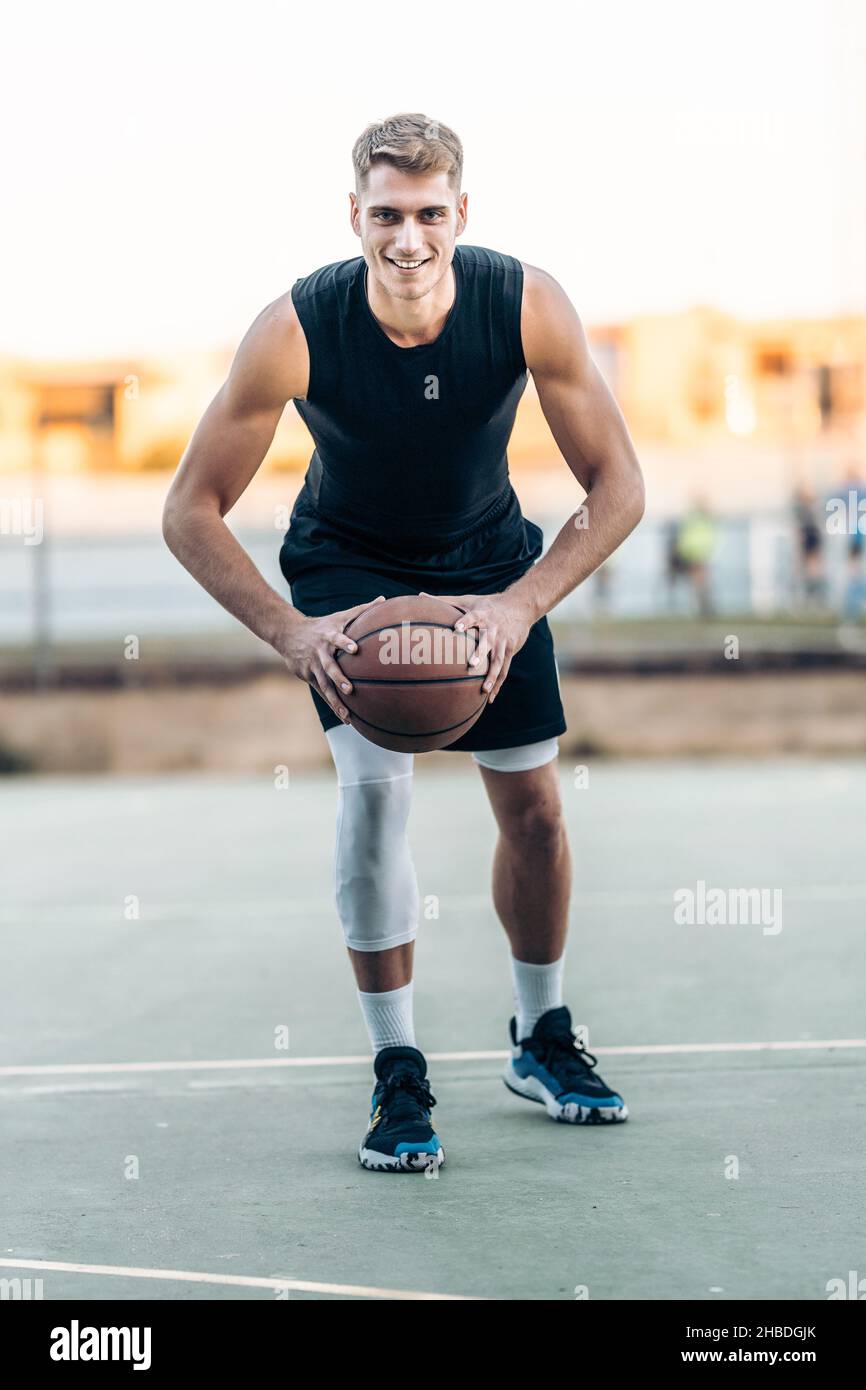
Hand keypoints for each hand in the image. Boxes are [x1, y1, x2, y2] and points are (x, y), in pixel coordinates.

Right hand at [275, 595, 386, 723]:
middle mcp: (320, 652)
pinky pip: (322, 693)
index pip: (338, 639)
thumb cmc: (322, 625)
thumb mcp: (339, 616)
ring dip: (335, 701)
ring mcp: (313, 666)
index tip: (355, 649)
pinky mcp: (308, 677)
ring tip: (348, 716)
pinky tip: (345, 718)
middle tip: (350, 689)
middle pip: (329, 667)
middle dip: (339, 678)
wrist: (289, 633)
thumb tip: (383, 599)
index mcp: (329, 636)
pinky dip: (333, 705)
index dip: (345, 643)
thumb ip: (362, 610)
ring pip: (324, 686)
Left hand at [418, 589, 534, 702]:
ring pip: (498, 660)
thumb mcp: (468, 600)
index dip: (466, 621)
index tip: (457, 627)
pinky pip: (504, 670)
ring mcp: (503, 642)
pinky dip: (498, 683)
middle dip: (481, 653)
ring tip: (484, 690)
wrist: (520, 606)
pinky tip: (489, 698)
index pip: (473, 617)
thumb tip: (420, 595)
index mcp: (482, 614)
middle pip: (487, 642)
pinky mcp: (510, 650)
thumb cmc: (488, 604)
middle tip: (472, 664)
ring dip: (492, 675)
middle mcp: (493, 629)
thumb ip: (445, 600)